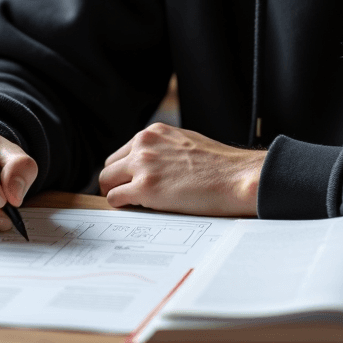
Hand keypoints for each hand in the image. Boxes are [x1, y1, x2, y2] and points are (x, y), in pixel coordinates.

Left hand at [99, 122, 266, 216]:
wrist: (235, 176)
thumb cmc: (218, 164)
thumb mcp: (185, 142)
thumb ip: (163, 149)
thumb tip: (152, 164)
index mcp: (154, 132)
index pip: (123, 153)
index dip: (125, 172)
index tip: (130, 183)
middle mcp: (144, 144)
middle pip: (109, 167)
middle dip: (116, 183)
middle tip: (128, 198)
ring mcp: (143, 165)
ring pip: (106, 182)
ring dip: (117, 194)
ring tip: (135, 206)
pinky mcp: (145, 188)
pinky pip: (115, 199)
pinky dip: (122, 206)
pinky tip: (139, 210)